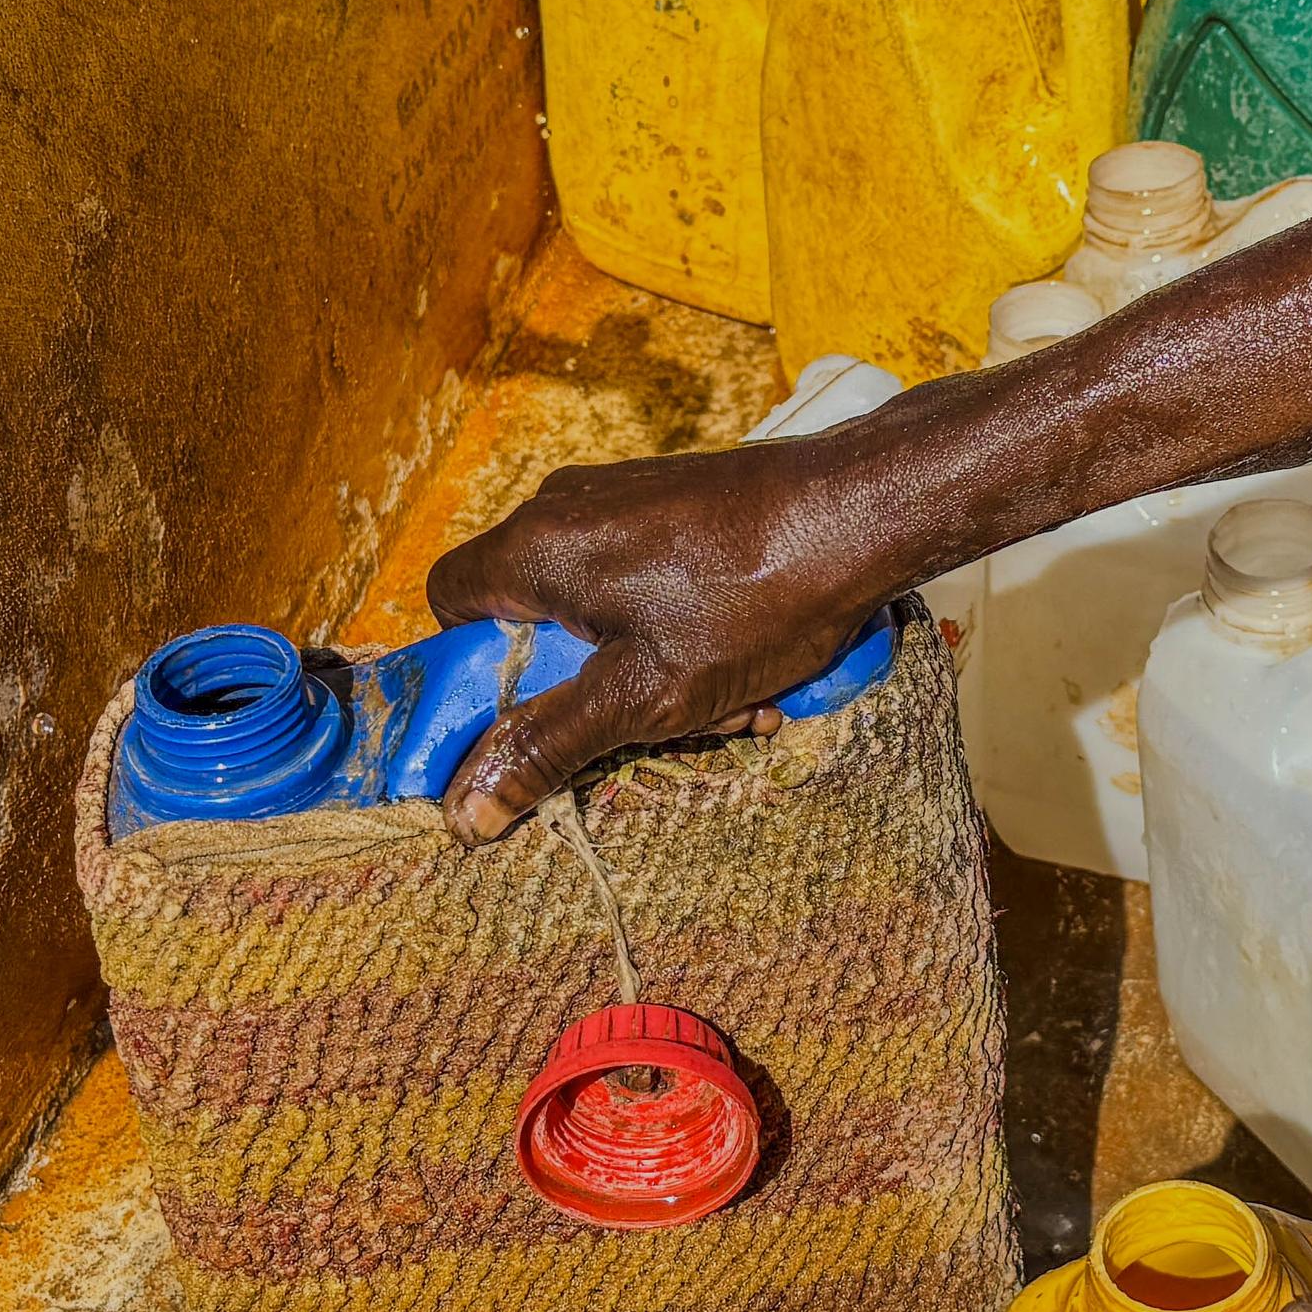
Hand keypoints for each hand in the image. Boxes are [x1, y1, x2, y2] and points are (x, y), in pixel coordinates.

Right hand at [423, 427, 919, 841]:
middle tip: (654, 725)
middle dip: (590, 689)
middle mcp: (568, 508)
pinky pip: (651, 585)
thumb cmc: (750, 602)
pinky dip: (685, 638)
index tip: (529, 714)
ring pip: (602, 611)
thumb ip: (547, 747)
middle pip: (533, 617)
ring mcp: (626, 499)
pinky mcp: (679, 504)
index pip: (449, 602)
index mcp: (536, 547)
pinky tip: (749, 671)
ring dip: (651, 673)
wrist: (862, 511)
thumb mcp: (642, 697)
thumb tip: (462, 812)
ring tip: (728, 703)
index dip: (472, 668)